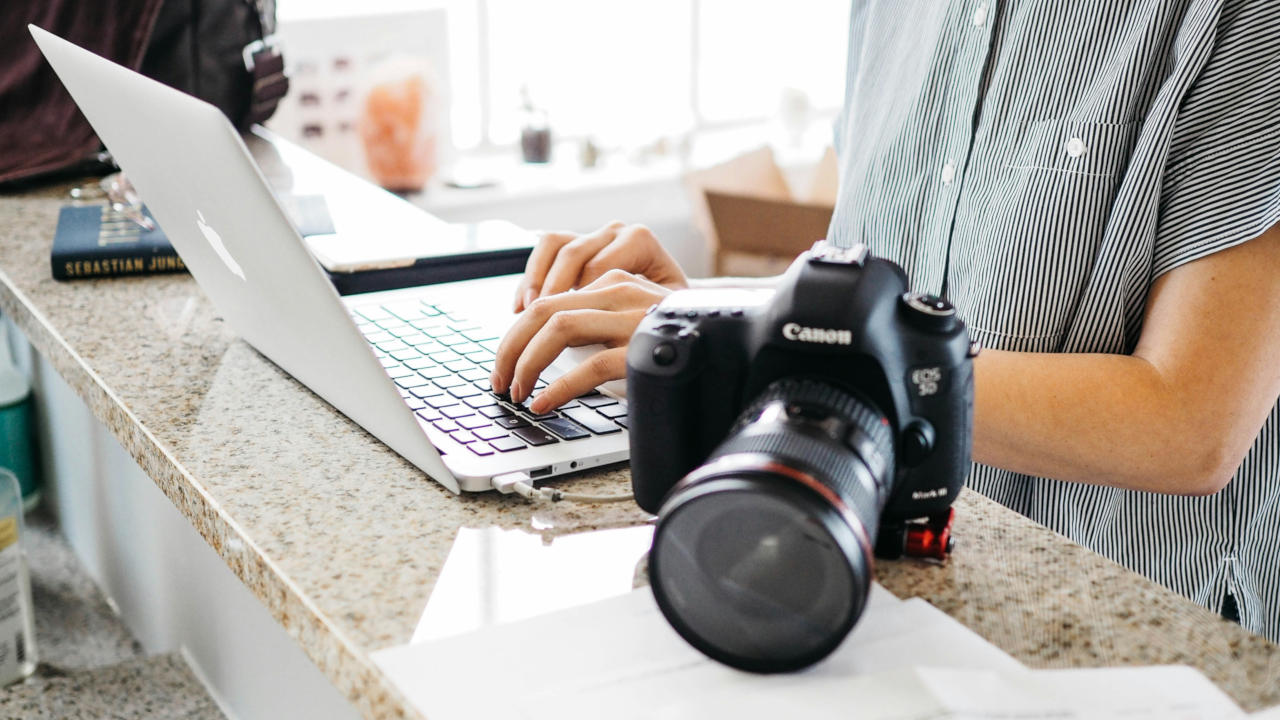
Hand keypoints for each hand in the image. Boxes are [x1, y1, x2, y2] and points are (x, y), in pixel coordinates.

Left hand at [491, 270, 669, 412]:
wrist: (732, 345)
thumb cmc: (678, 343)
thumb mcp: (630, 326)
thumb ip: (595, 326)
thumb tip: (541, 354)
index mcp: (615, 282)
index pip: (549, 298)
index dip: (517, 332)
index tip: (505, 362)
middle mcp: (622, 292)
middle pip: (545, 309)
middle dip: (511, 346)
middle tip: (499, 380)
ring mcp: (634, 318)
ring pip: (559, 328)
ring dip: (528, 363)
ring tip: (517, 392)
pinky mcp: (644, 348)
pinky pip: (590, 365)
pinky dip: (559, 386)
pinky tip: (546, 403)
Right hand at [513, 221, 687, 311]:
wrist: (672, 299)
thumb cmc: (667, 309)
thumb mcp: (661, 313)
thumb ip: (637, 316)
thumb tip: (613, 341)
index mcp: (640, 242)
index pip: (598, 267)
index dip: (578, 299)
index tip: (564, 327)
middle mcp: (615, 232)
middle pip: (571, 254)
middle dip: (549, 293)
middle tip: (537, 326)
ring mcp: (594, 235)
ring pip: (553, 245)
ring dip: (535, 281)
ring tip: (527, 313)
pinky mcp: (577, 244)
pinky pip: (546, 249)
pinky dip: (530, 277)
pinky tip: (521, 305)